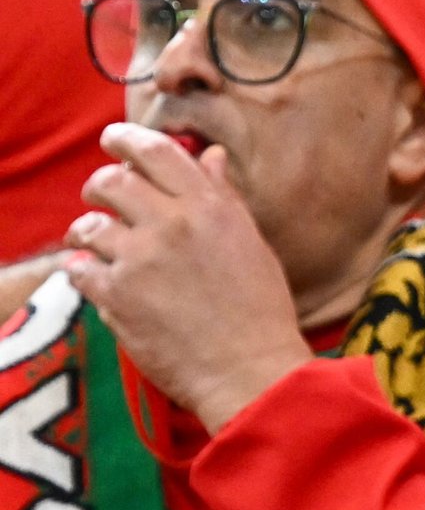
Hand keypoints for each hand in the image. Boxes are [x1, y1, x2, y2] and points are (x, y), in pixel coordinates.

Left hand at [65, 122, 313, 433]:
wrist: (250, 370)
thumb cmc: (261, 311)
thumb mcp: (253, 245)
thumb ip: (225, 198)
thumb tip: (211, 158)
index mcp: (211, 208)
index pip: (156, 151)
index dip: (127, 139)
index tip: (115, 140)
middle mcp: (172, 225)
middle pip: (112, 181)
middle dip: (100, 185)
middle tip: (101, 197)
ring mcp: (140, 260)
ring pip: (89, 224)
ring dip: (88, 231)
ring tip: (96, 244)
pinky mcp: (116, 296)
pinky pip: (78, 267)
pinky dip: (81, 268)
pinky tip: (95, 276)